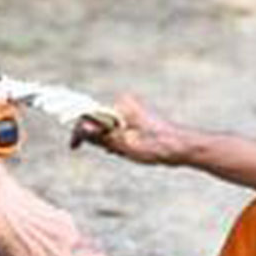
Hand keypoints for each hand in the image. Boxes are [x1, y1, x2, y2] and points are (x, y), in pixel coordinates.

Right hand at [75, 94, 190, 165]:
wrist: (182, 148)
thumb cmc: (155, 146)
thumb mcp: (123, 144)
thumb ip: (100, 136)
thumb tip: (80, 128)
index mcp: (121, 104)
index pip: (90, 115)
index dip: (80, 132)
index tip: (74, 147)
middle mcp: (125, 103)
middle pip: (99, 122)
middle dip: (101, 140)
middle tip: (116, 152)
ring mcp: (131, 111)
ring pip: (109, 128)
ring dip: (111, 143)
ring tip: (127, 152)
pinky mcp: (136, 119)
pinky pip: (118, 130)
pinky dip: (119, 142)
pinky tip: (131, 151)